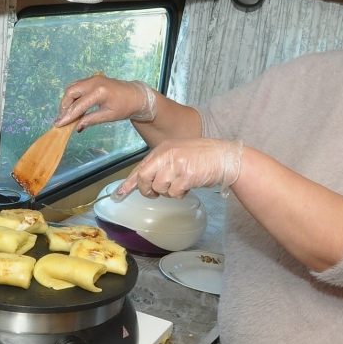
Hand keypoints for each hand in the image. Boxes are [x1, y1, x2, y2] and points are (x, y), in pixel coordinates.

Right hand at [55, 75, 156, 131]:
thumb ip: (91, 120)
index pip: (79, 105)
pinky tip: (73, 107)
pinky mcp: (92, 79)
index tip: (59, 124)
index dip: (68, 116)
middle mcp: (94, 82)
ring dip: (67, 100)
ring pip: (72, 87)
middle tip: (62, 119)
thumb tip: (77, 127)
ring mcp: (92, 78)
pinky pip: (78, 86)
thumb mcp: (108, 116)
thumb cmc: (125, 107)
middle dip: (64, 106)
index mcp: (100, 91)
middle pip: (71, 92)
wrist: (135, 96)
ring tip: (66, 114)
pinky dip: (73, 96)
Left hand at [114, 139, 243, 199]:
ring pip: (159, 187)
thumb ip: (161, 165)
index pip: (140, 167)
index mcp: (163, 149)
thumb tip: (144, 181)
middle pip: (144, 177)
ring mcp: (176, 164)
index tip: (118, 195)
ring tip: (180, 184)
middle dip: (147, 190)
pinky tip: (188, 185)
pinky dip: (180, 194)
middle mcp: (167, 154)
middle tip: (156, 193)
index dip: (128, 183)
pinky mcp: (186, 174)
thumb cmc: (202, 157)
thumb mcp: (177, 155)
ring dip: (168, 192)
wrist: (224, 156)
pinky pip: (174, 192)